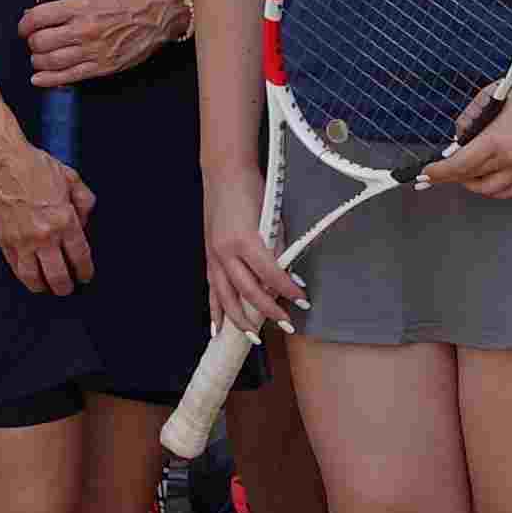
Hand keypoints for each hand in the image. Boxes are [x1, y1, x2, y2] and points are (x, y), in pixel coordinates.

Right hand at [0, 127, 96, 298]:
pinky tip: (30, 275)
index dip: (85, 271)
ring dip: (44, 287)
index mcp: (64, 220)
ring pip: (34, 277)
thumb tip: (85, 221)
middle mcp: (44, 235)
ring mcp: (22, 241)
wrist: (2, 161)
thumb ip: (84, 201)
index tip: (85, 275)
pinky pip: (15, 267)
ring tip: (48, 287)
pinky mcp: (4, 240)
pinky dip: (24, 275)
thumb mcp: (71, 178)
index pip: (80, 257)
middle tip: (69, 287)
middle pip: (59, 275)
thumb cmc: (33, 166)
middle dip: (66, 286)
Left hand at [19, 0, 175, 90]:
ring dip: (38, 61)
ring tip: (40, 57)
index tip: (25, 28)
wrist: (156, 16)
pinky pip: (68, 77)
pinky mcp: (100, 68)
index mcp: (80, 8)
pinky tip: (38, 78)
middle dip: (32, 43)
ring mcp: (92, 51)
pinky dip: (48, 79)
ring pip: (50, 61)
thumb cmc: (126, 3)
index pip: (38, 17)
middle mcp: (83, 30)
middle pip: (40, 42)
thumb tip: (38, 16)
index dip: (25, 24)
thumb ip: (66, 6)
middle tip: (35, 42)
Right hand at [203, 200, 301, 339]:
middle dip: (269, 312)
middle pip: (249, 293)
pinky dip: (215, 310)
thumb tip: (286, 273)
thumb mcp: (273, 218)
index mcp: (245, 241)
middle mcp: (226, 253)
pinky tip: (218, 328)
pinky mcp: (209, 257)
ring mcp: (214, 256)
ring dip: (240, 320)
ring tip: (254, 338)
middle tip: (286, 324)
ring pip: (226, 298)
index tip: (302, 301)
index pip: (271, 276)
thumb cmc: (251, 191)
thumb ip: (278, 247)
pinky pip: (211, 290)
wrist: (224, 174)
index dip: (288, 291)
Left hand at [420, 51, 511, 201]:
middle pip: (471, 179)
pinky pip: (510, 190)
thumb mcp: (490, 96)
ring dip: (472, 183)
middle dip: (451, 177)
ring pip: (490, 190)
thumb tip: (458, 139)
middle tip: (438, 172)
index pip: (460, 165)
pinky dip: (494, 188)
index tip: (426, 174)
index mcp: (499, 139)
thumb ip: (470, 120)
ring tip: (462, 172)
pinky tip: (485, 178)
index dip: (439, 172)